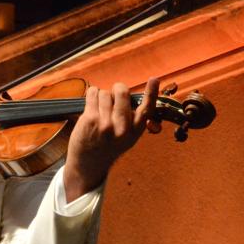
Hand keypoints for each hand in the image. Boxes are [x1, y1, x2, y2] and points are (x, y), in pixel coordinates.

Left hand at [63, 77, 161, 201]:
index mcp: (135, 132)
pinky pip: (93, 93)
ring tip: (100, 109)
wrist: (88, 164)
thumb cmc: (108, 146)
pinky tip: (91, 104)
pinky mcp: (91, 120)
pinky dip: (92, 94)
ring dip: (101, 97)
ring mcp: (106, 124)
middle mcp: (122, 128)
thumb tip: (133, 95)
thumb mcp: (128, 138)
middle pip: (122, 92)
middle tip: (113, 96)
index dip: (151, 92)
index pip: (146, 109)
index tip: (154, 79)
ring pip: (105, 93)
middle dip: (117, 89)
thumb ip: (132, 120)